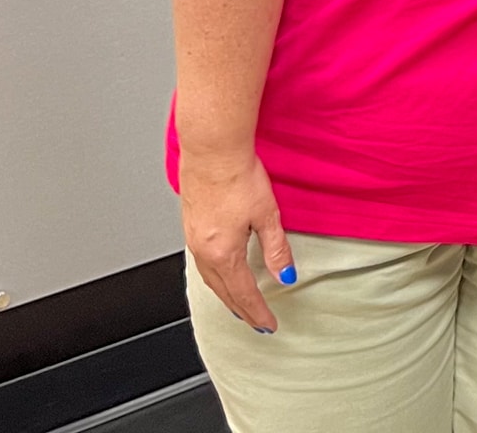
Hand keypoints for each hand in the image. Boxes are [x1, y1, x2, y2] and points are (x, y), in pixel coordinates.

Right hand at [178, 149, 296, 333]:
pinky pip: (201, 263)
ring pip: (209, 279)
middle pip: (223, 292)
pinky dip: (214, 276)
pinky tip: (220, 271)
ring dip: (225, 295)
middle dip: (241, 309)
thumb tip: (286, 276)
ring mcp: (193, 239)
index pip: (243, 294)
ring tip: (238, 304)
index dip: (258, 312)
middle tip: (255, 322)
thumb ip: (276, 248)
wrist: (212, 151)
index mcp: (223, 254)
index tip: (269, 325)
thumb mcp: (267, 214)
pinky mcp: (190, 225)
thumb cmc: (237, 176)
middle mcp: (203, 252)